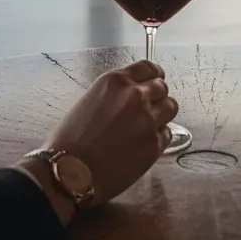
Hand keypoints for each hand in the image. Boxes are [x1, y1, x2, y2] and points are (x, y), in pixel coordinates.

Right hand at [18, 61, 176, 223]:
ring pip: (171, 107)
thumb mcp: (90, 100)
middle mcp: (135, 95)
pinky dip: (159, 137)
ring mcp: (148, 120)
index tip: (156, 80)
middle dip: (157, 96)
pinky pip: (167, 134)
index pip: (148, 67)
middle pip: (162, 87)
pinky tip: (144, 144)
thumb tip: (129, 96)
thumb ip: (115, 94)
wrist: (70, 172)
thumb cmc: (70, 139)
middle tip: (149, 108)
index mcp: (116, 81)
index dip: (155, 74)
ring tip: (149, 126)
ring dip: (162, 114)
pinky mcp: (154, 145)